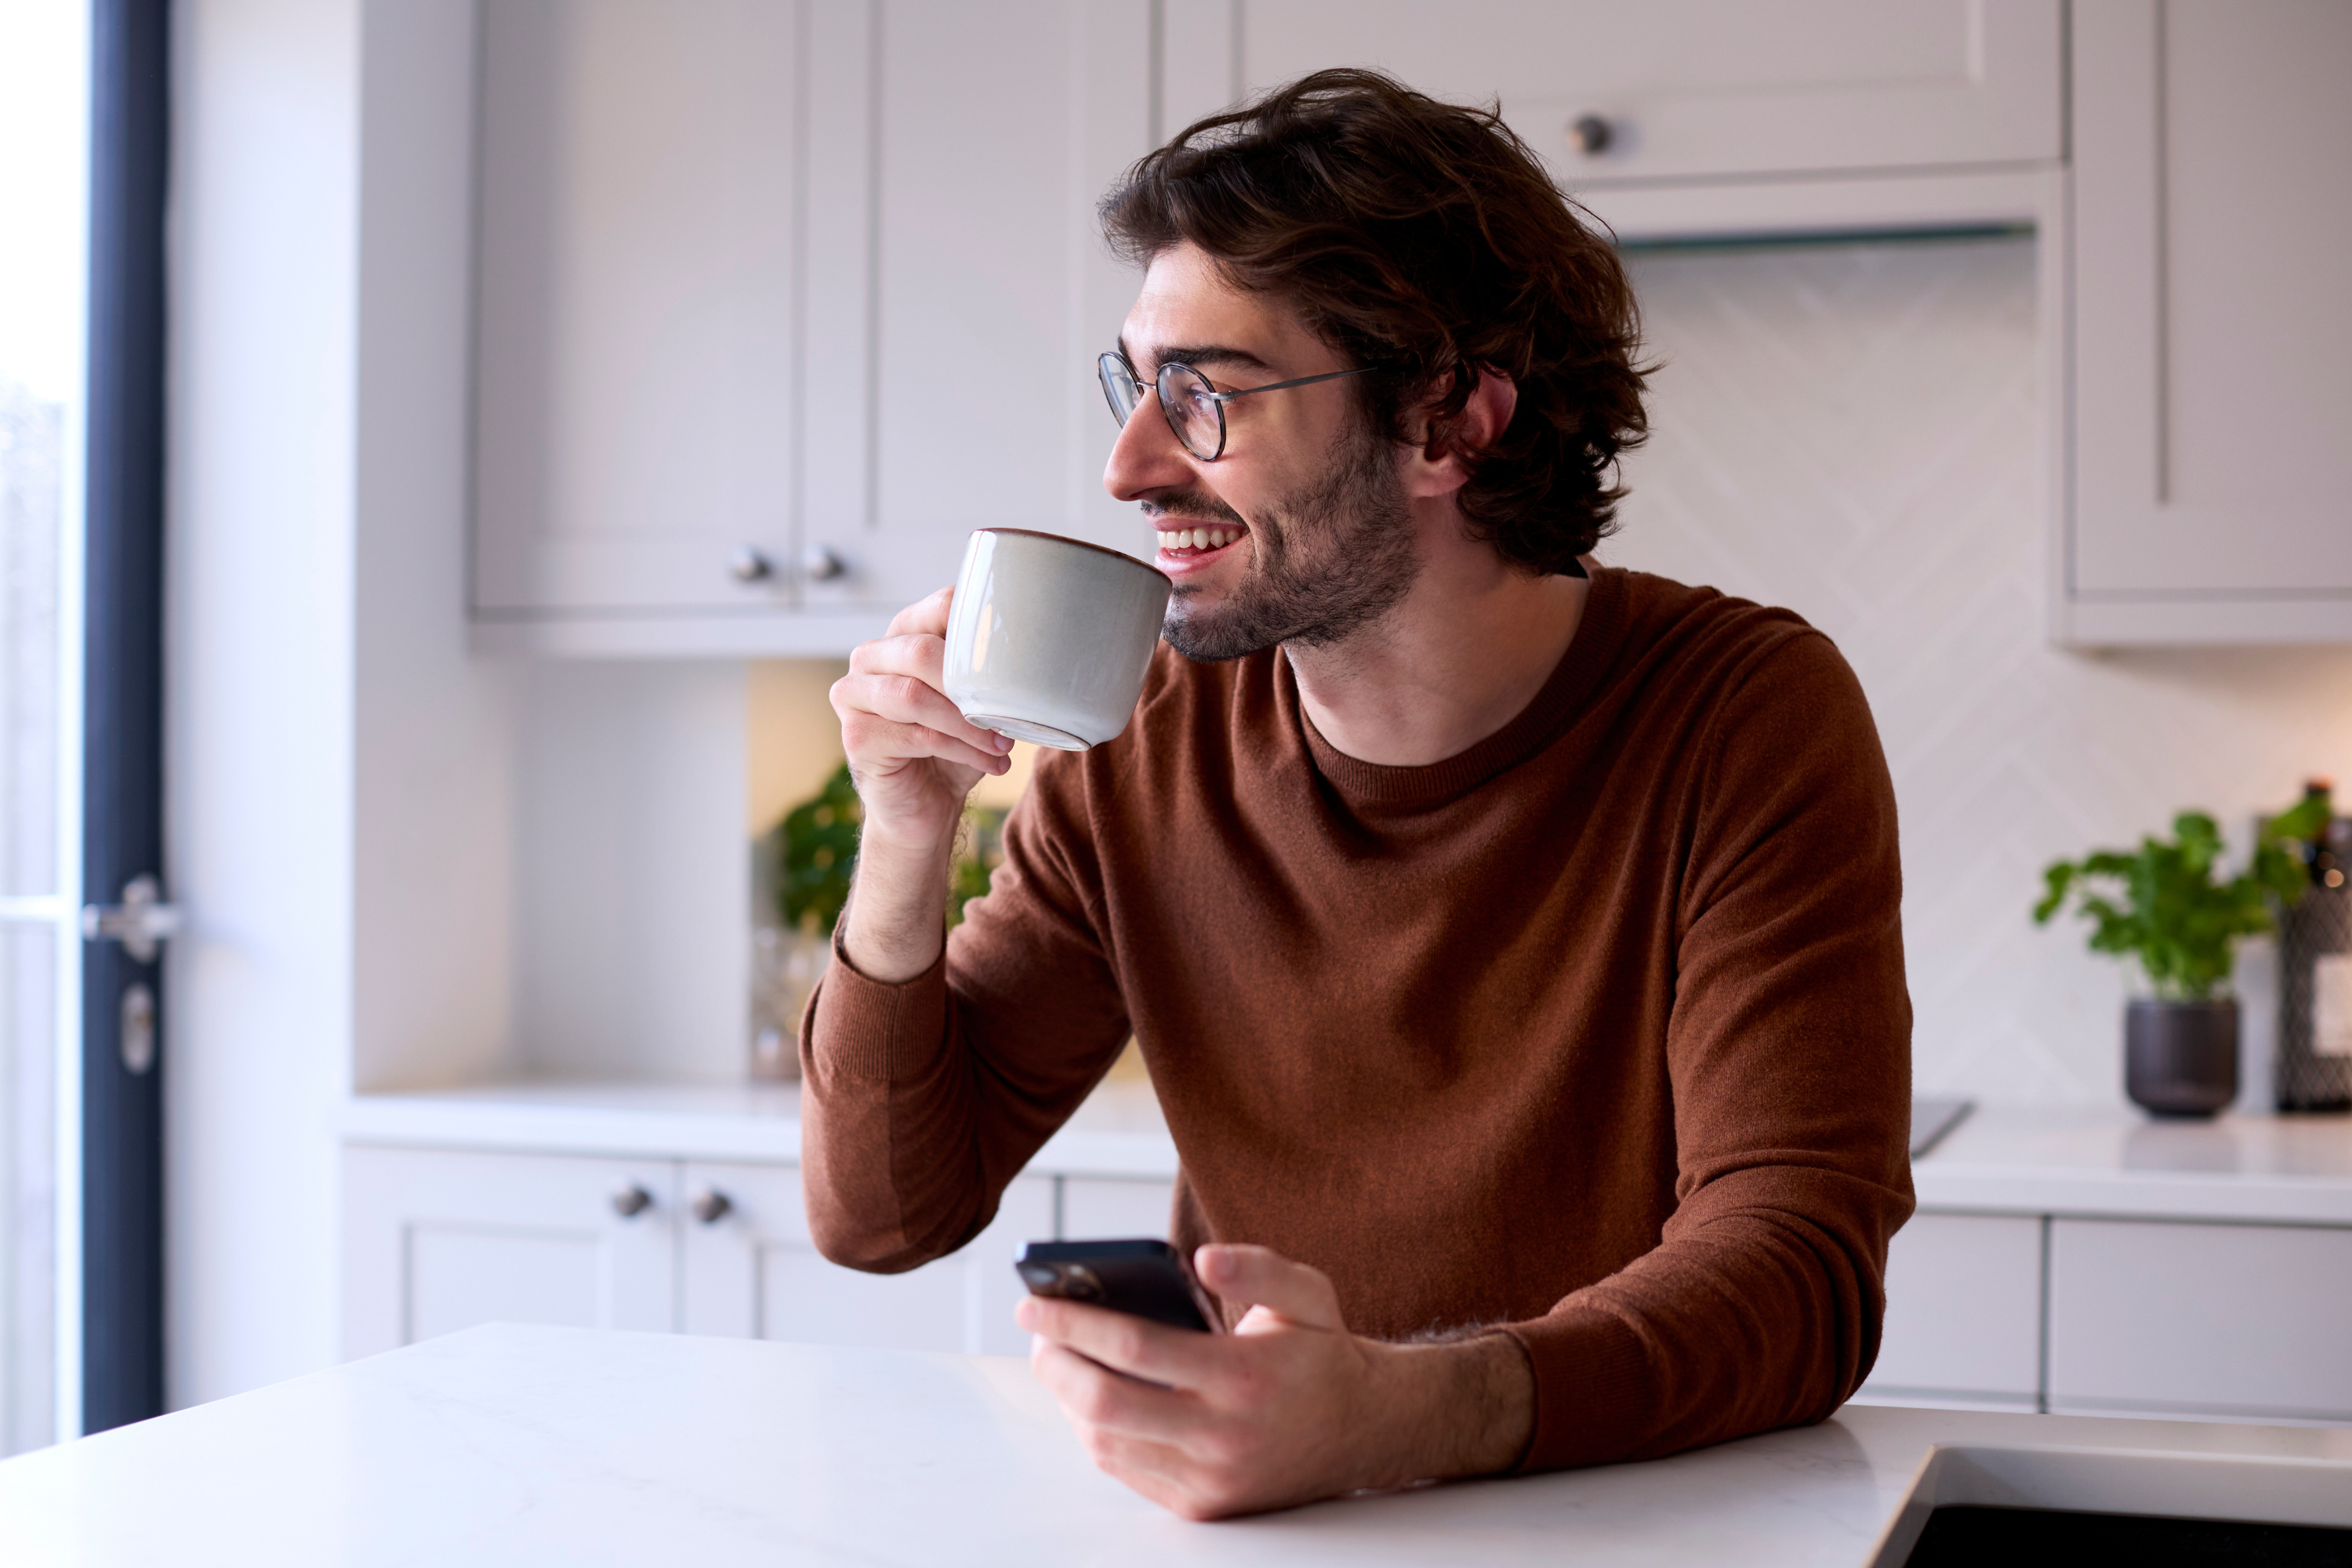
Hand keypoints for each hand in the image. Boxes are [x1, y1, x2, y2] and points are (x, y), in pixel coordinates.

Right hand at [829, 587, 1012, 856]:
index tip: (1016, 663)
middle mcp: (870, 658)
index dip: (980, 632)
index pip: (939, 608)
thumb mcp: (975, 702)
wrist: (923, 806)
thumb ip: (986, 671)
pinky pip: (916, 736)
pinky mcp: (857, 737)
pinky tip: (990, 763)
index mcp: (903, 635)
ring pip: (914, 696)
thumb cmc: (952, 747)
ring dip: (968, 723)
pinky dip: (962, 750)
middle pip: (919, 650)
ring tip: (1001, 744)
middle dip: (971, 684)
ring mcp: (854, 696)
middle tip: (1007, 714)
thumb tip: (1036, 654)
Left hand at [1017, 1244, 1533, 1519]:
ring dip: (1066, 1399)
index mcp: (1244, 1376)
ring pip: (1105, 1443)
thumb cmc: (1320, 1354)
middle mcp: (1223, 1436)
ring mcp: (1210, 1479)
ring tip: (1057, 1360)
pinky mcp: (1202, 1506)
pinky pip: (1125, 1470)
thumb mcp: (1306, 1294)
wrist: (1363, 1431)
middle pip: (1105, 1404)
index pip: (1135, 1346)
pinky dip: (1094, 1432)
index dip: (1073, 1321)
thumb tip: (1203, 1259)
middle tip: (1035, 1334)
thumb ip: (1257, 1267)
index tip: (1032, 1300)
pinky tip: (1088, 1397)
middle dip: (1053, 1364)